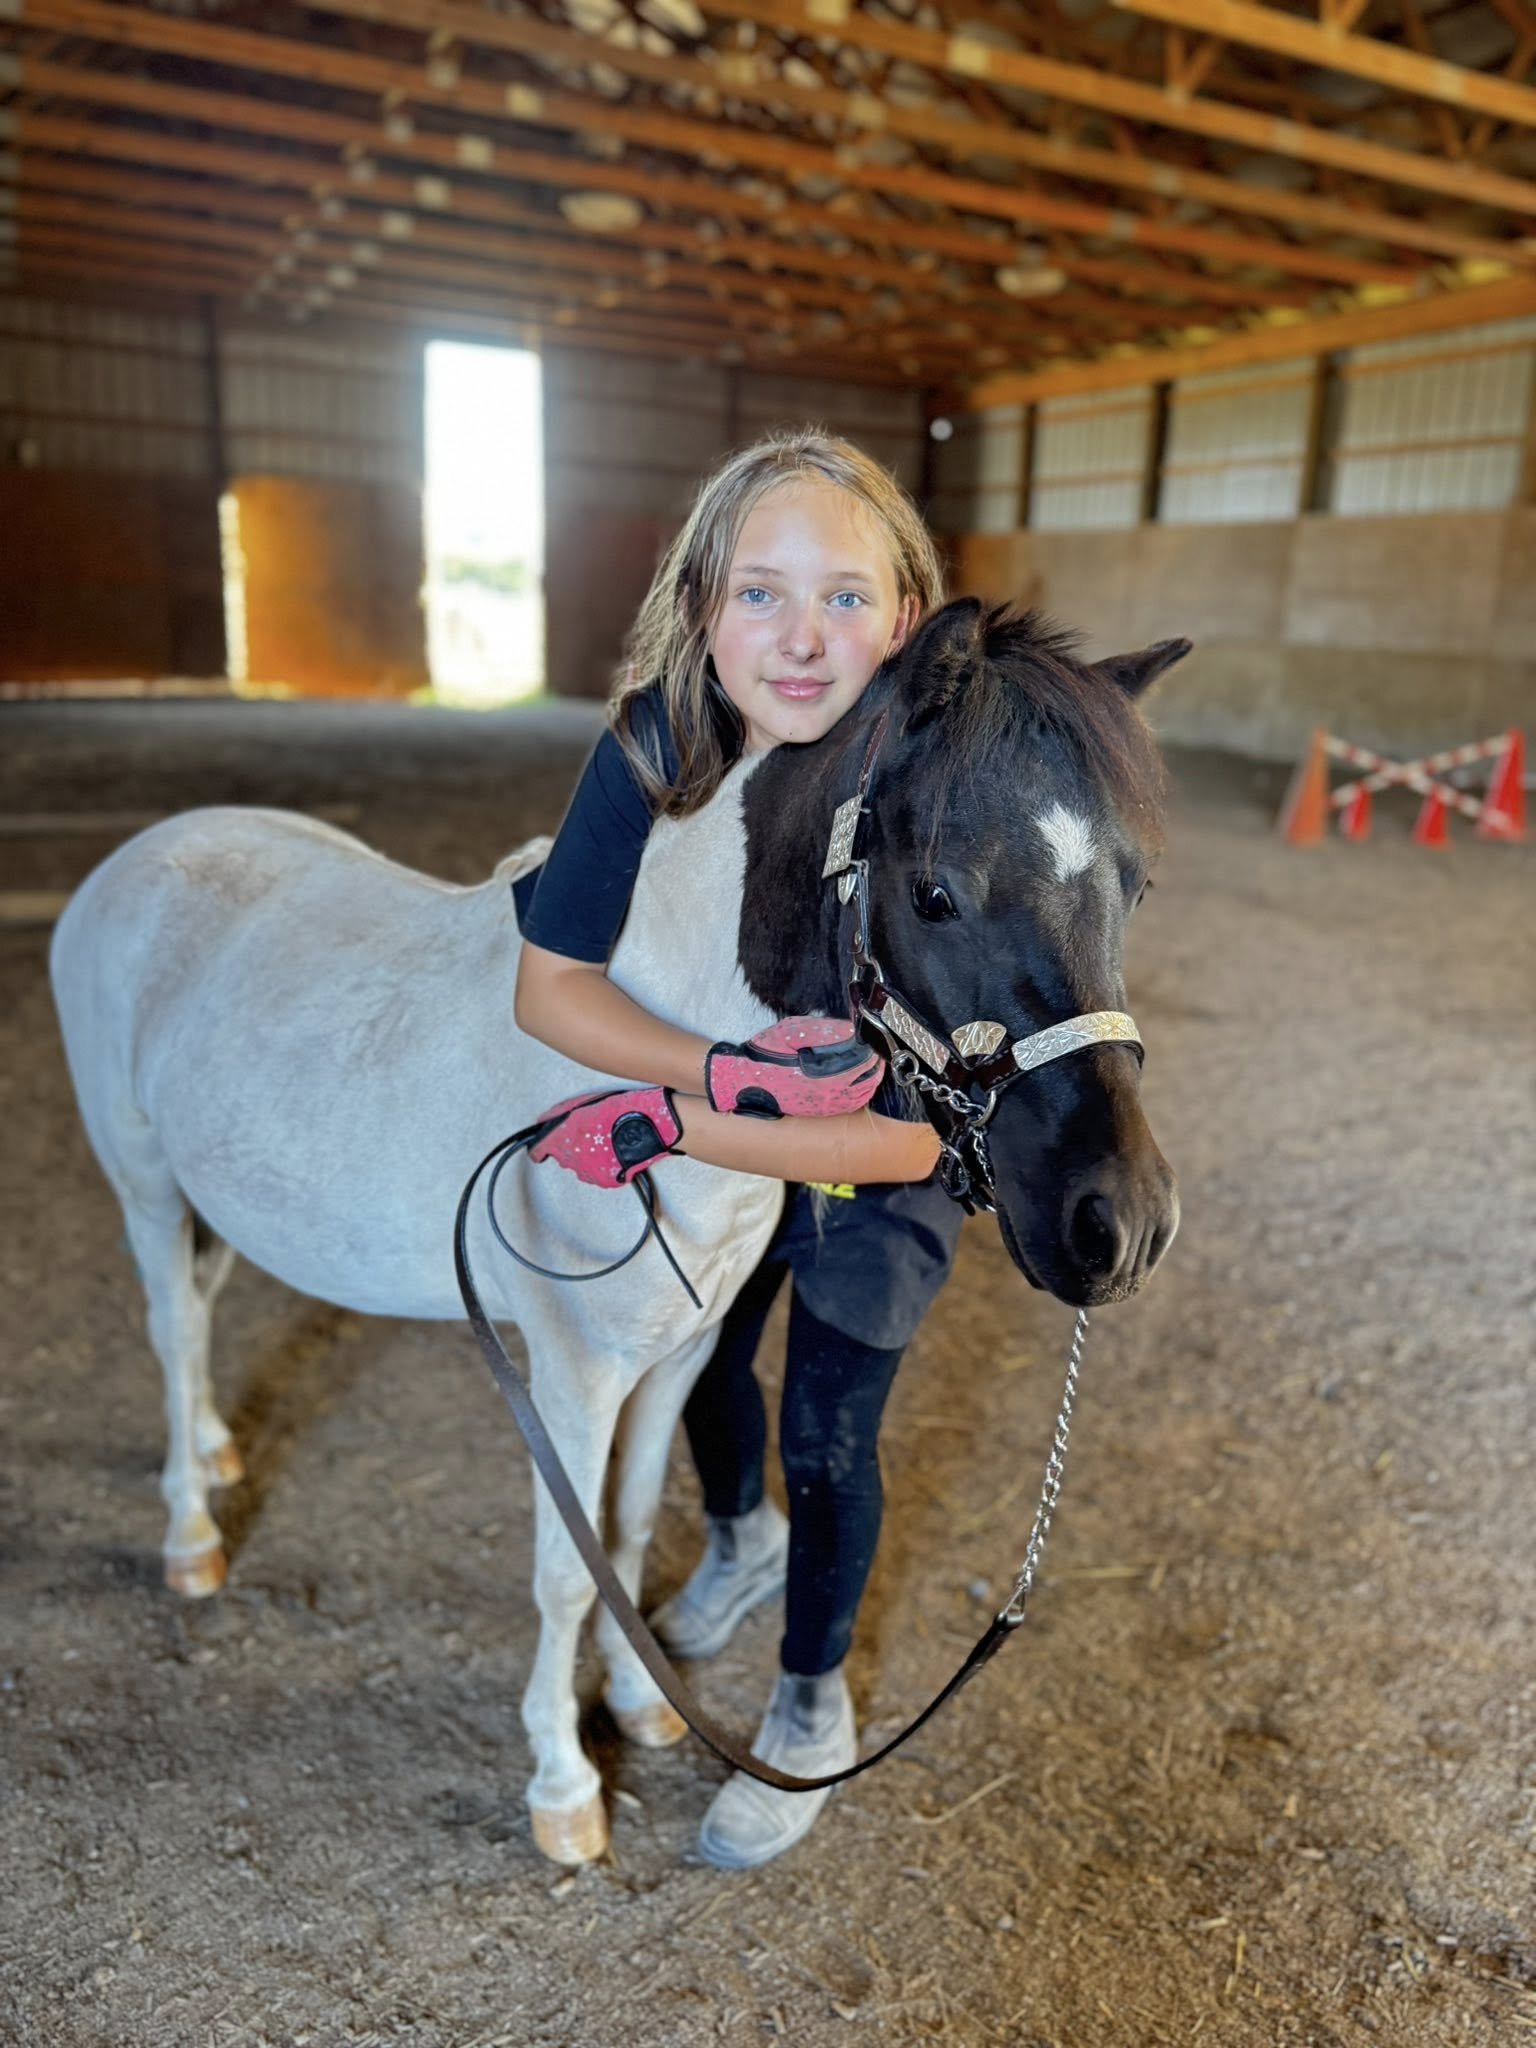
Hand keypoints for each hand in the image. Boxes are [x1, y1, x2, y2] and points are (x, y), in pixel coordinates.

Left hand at [528, 1087, 684, 1187]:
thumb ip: (558, 1115)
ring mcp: (592, 1172)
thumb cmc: (622, 1109)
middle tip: (590, 1134)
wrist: (652, 1126)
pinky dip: (604, 1165)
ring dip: (588, 1157)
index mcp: (566, 1137)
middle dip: (572, 1148)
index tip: (539, 1151)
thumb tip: (543, 1121)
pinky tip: (616, 1151)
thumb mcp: (585, 1104)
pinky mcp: (608, 1180)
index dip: (539, 1149)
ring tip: (607, 1141)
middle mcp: (575, 1158)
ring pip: (581, 1167)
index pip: (540, 1150)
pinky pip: (599, 1174)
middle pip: (564, 1157)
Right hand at [704, 1016, 883, 1118]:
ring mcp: (827, 1106)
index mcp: (824, 1074)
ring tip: (874, 1061)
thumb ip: (823, 1030)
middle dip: (877, 1061)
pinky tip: (862, 1079)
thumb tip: (850, 1029)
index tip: (873, 1034)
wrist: (746, 1082)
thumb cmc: (767, 1055)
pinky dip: (863, 1090)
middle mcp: (830, 1094)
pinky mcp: (823, 1111)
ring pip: (865, 1093)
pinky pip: (853, 1103)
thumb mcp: (791, 1032)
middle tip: (878, 1047)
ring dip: (873, 1076)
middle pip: (870, 1078)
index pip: (863, 1060)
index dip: (872, 1046)